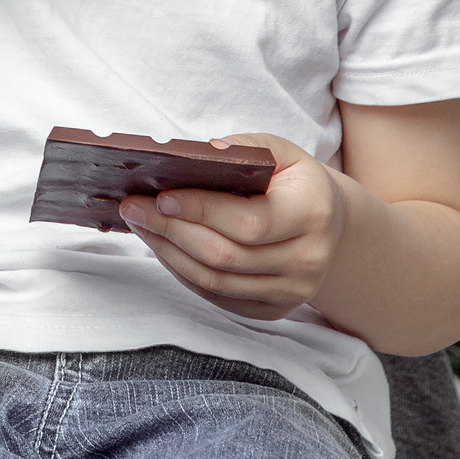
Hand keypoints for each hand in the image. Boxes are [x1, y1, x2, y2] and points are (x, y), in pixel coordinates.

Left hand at [120, 135, 347, 321]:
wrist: (327, 224)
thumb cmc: (292, 182)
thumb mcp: (279, 152)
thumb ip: (243, 147)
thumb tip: (200, 154)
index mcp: (311, 215)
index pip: (248, 223)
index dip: (201, 211)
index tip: (161, 196)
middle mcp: (307, 261)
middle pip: (223, 256)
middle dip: (169, 230)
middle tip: (132, 207)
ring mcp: (291, 292)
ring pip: (214, 281)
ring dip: (167, 252)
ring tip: (139, 224)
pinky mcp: (271, 311)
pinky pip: (216, 297)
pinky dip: (181, 271)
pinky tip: (162, 245)